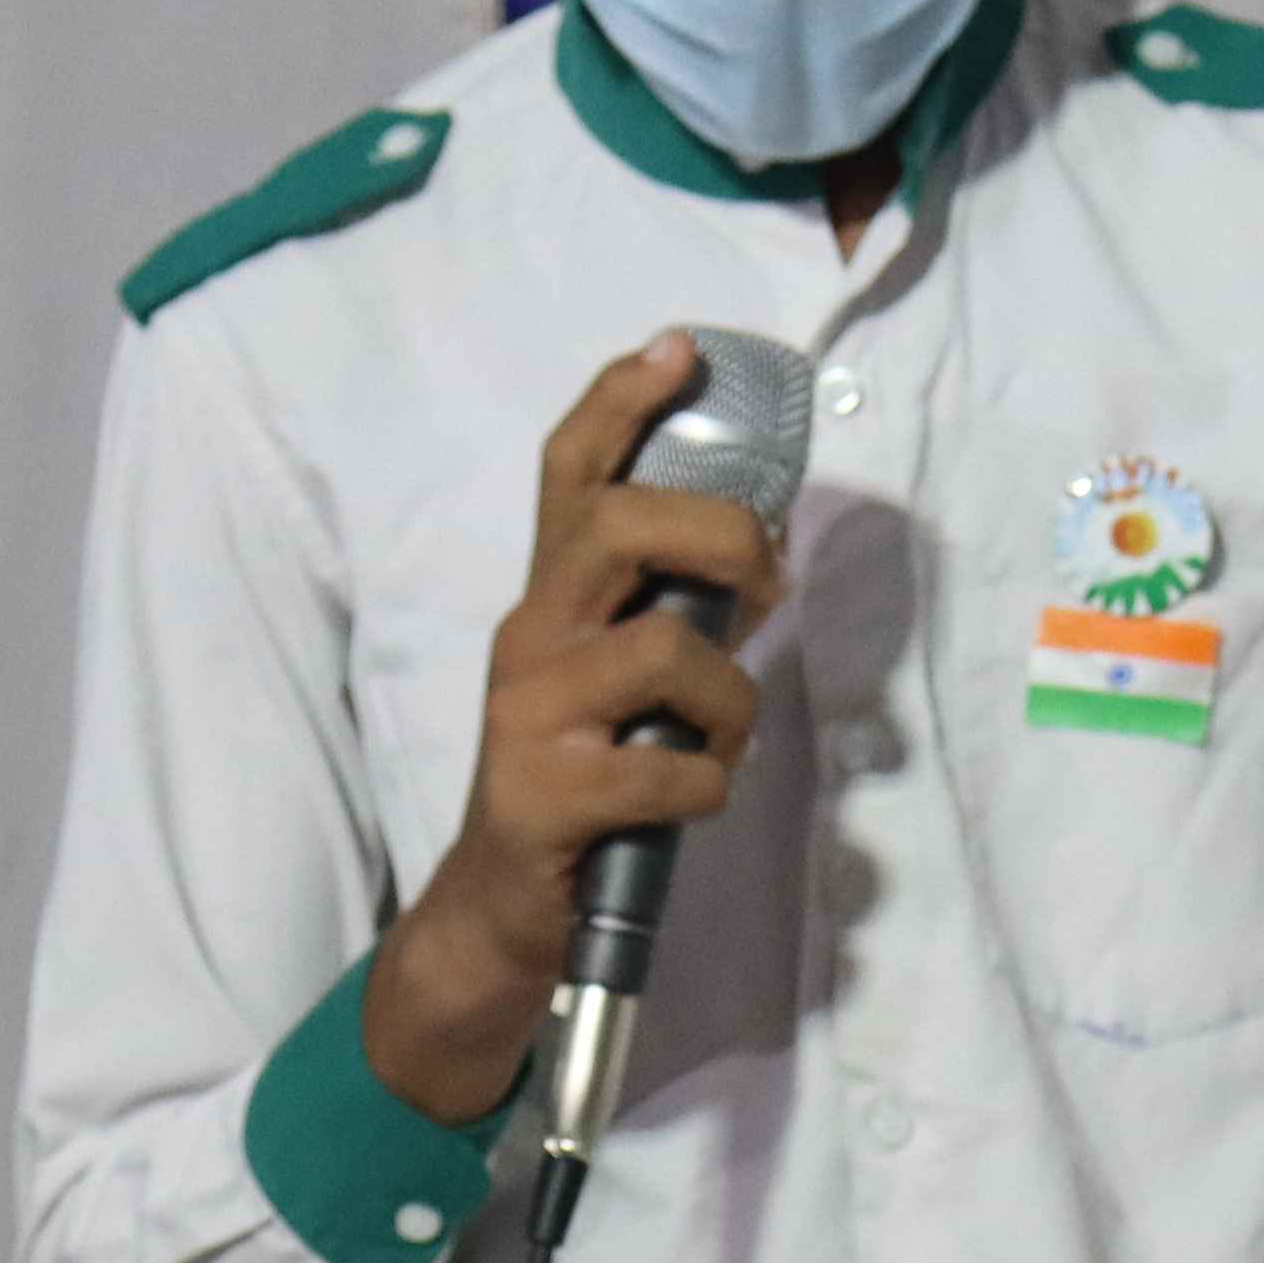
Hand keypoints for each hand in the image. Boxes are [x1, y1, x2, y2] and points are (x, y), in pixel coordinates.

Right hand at [367, 332, 785, 1122]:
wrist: (499, 913)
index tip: (678, 349)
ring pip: (664, 651)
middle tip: (764, 589)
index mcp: (551, 602)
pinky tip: (692, 803)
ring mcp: (527, 716)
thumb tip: (764, 558)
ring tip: (724, 742)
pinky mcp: (540, 797)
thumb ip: (674, 617)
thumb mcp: (622, 686)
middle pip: (617, 526)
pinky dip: (709, 786)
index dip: (620, 402)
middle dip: (719, 536)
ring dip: (731, 700)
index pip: (569, 474)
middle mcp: (528, 639)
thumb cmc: (585, 787)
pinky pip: (669, 769)